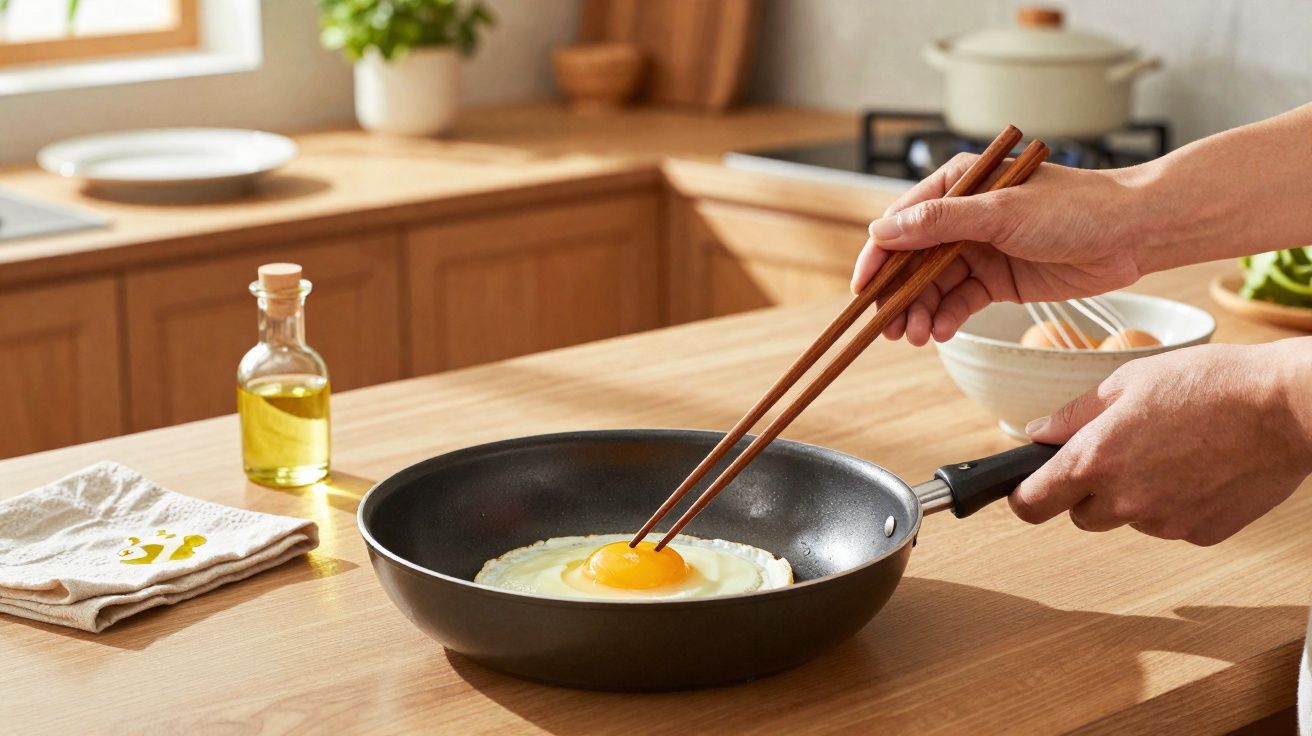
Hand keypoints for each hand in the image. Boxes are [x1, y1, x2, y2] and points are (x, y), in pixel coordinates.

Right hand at [851, 154, 1150, 344]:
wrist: (1131, 234)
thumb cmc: (1075, 207)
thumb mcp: (1001, 212)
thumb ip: (940, 223)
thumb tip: (883, 231)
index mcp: (958, 186)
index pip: (901, 223)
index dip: (878, 257)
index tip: (864, 290)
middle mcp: (962, 218)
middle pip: (912, 261)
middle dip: (898, 295)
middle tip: (890, 328)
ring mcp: (979, 250)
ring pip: (933, 287)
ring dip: (920, 312)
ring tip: (917, 337)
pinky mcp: (997, 280)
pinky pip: (960, 302)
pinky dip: (947, 319)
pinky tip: (941, 332)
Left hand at [1011, 339, 1311, 545]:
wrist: (1286, 407)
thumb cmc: (1210, 383)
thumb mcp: (1128, 381)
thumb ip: (1075, 414)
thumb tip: (1039, 432)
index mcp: (1095, 460)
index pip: (1032, 504)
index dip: (1025, 497)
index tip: (1028, 489)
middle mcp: (1125, 501)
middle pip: (1081, 516)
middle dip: (1088, 492)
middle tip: (1120, 453)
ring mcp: (1165, 523)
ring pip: (1129, 520)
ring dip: (1136, 496)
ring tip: (1172, 451)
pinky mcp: (1201, 533)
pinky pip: (1171, 524)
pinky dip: (1177, 503)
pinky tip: (1200, 468)